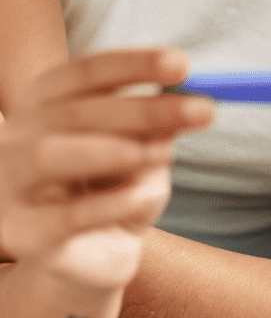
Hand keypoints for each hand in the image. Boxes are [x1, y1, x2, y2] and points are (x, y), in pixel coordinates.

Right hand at [0, 48, 213, 290]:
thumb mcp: (144, 145)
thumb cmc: (120, 184)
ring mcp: (10, 185)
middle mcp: (16, 135)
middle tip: (203, 111)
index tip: (184, 64)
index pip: (88, 71)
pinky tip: (148, 197)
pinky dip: (114, 203)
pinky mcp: (23, 235)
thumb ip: (157, 123)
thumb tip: (187, 100)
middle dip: (146, 109)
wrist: (95, 253)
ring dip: (116, 150)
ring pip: (51, 156)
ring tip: (166, 154)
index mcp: (43, 99)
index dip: (135, 64)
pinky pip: (66, 215)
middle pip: (78, 111)